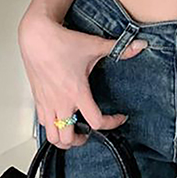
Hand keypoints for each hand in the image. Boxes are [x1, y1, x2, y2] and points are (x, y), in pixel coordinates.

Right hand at [17, 13, 147, 149]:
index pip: (96, 121)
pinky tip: (59, 117)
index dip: (112, 123)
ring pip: (52, 137)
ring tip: (74, 131)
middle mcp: (60, 103)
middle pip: (68, 139)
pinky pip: (42, 123)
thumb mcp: (95, 45)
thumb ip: (119, 48)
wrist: (37, 37)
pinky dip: (51, 127)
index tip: (119, 118)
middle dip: (82, 140)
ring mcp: (47, 103)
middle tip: (90, 132)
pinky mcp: (38, 99)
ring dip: (64, 139)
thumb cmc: (62, 42)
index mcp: (76, 93)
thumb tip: (139, 46)